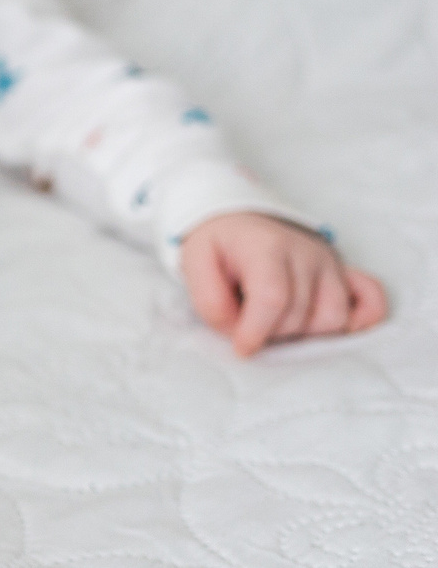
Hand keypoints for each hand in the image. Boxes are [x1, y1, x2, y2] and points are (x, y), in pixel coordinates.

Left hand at [181, 211, 387, 356]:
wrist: (241, 218)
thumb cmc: (218, 245)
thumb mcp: (194, 262)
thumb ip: (209, 300)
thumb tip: (236, 330)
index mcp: (268, 247)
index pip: (274, 298)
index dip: (257, 332)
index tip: (242, 349)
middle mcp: (308, 254)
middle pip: (301, 316)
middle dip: (272, 334)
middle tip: (249, 325)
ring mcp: (331, 263)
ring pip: (334, 319)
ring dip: (305, 333)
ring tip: (277, 323)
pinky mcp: (346, 272)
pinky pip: (372, 302)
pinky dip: (360, 321)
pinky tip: (332, 330)